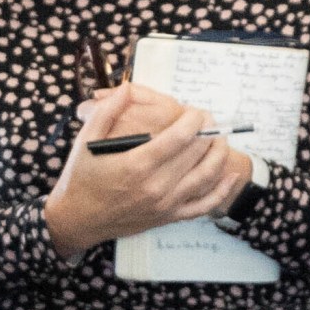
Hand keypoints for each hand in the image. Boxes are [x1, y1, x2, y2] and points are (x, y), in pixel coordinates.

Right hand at [43, 85, 252, 256]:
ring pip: (206, 177)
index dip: (194, 120)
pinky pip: (203, 205)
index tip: (196, 111)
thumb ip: (106, 112)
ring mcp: (165, 205)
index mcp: (136, 165)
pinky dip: (221, 190)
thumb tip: (126, 88)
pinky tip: (231, 174)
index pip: (179, 137)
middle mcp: (155, 186)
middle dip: (208, 132)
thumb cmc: (81, 179)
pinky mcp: (169, 217)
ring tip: (221, 138)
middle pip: (196, 153)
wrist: (78, 221)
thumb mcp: (85, 141)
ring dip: (219, 154)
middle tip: (210, 120)